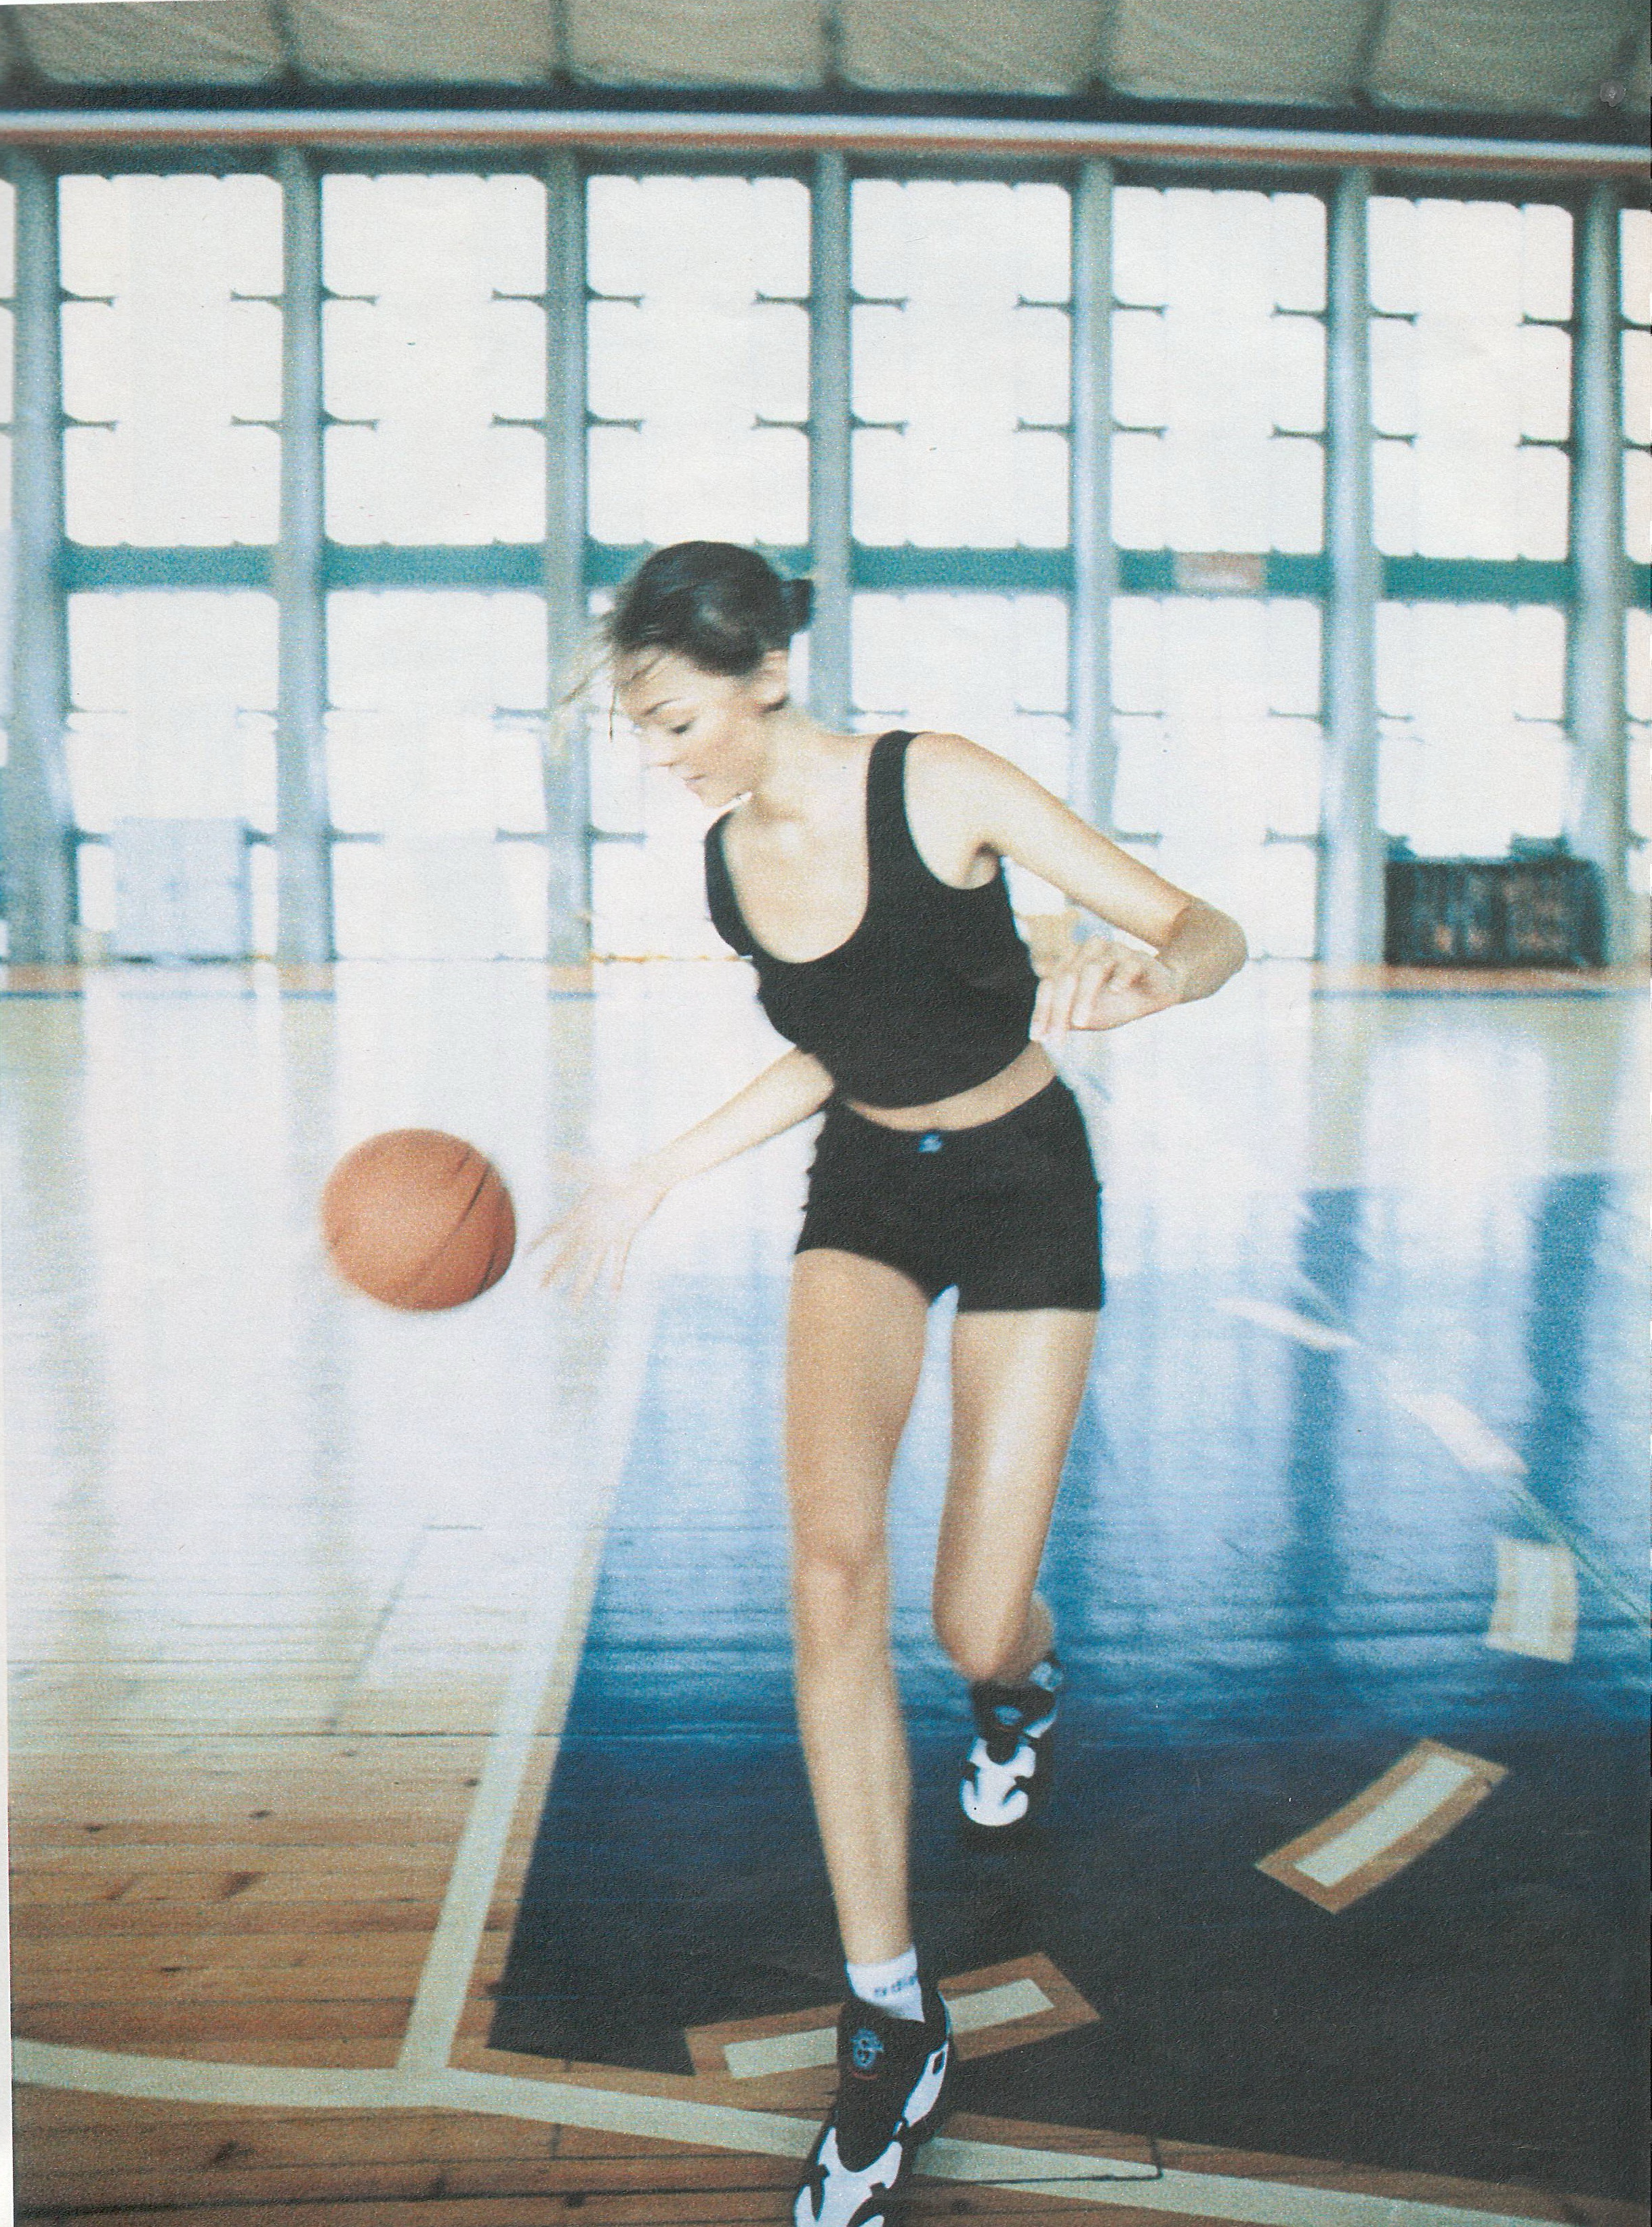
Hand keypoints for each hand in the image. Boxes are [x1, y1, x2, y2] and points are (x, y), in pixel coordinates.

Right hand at [529, 1164, 666, 1301]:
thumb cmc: (621, 1172)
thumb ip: (573, 1168)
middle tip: (538, 1289)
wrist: (646, 1179)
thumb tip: (551, 1157)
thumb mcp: (595, 1172)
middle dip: (553, 1272)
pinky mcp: (624, 1238)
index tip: (525, 1255)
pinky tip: (614, 1294)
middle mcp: (590, 1229)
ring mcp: (606, 1236)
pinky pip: (619, 1262)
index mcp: (580, 1215)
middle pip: (567, 1256)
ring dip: (582, 1284)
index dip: (540, 1243)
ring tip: (573, 1305)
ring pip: (591, 1266)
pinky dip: (616, 1277)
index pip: (555, 1231)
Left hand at [1031, 942, 1181, 1043]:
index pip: (1049, 984)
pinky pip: (1128, 965)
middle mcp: (1090, 950)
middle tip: (1057, 1038)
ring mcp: (1116, 951)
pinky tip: (1116, 990)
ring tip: (1080, 1023)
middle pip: (1067, 977)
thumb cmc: (1117, 1003)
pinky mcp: (1140, 958)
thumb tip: (1041, 1034)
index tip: (1038, 1038)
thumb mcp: (1089, 1015)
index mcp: (1072, 961)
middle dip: (1059, 1010)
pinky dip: (1121, 977)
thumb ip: (1067, 1019)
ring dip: (1084, 998)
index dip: (1042, 1011)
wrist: (1157, 993)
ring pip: (1094, 969)